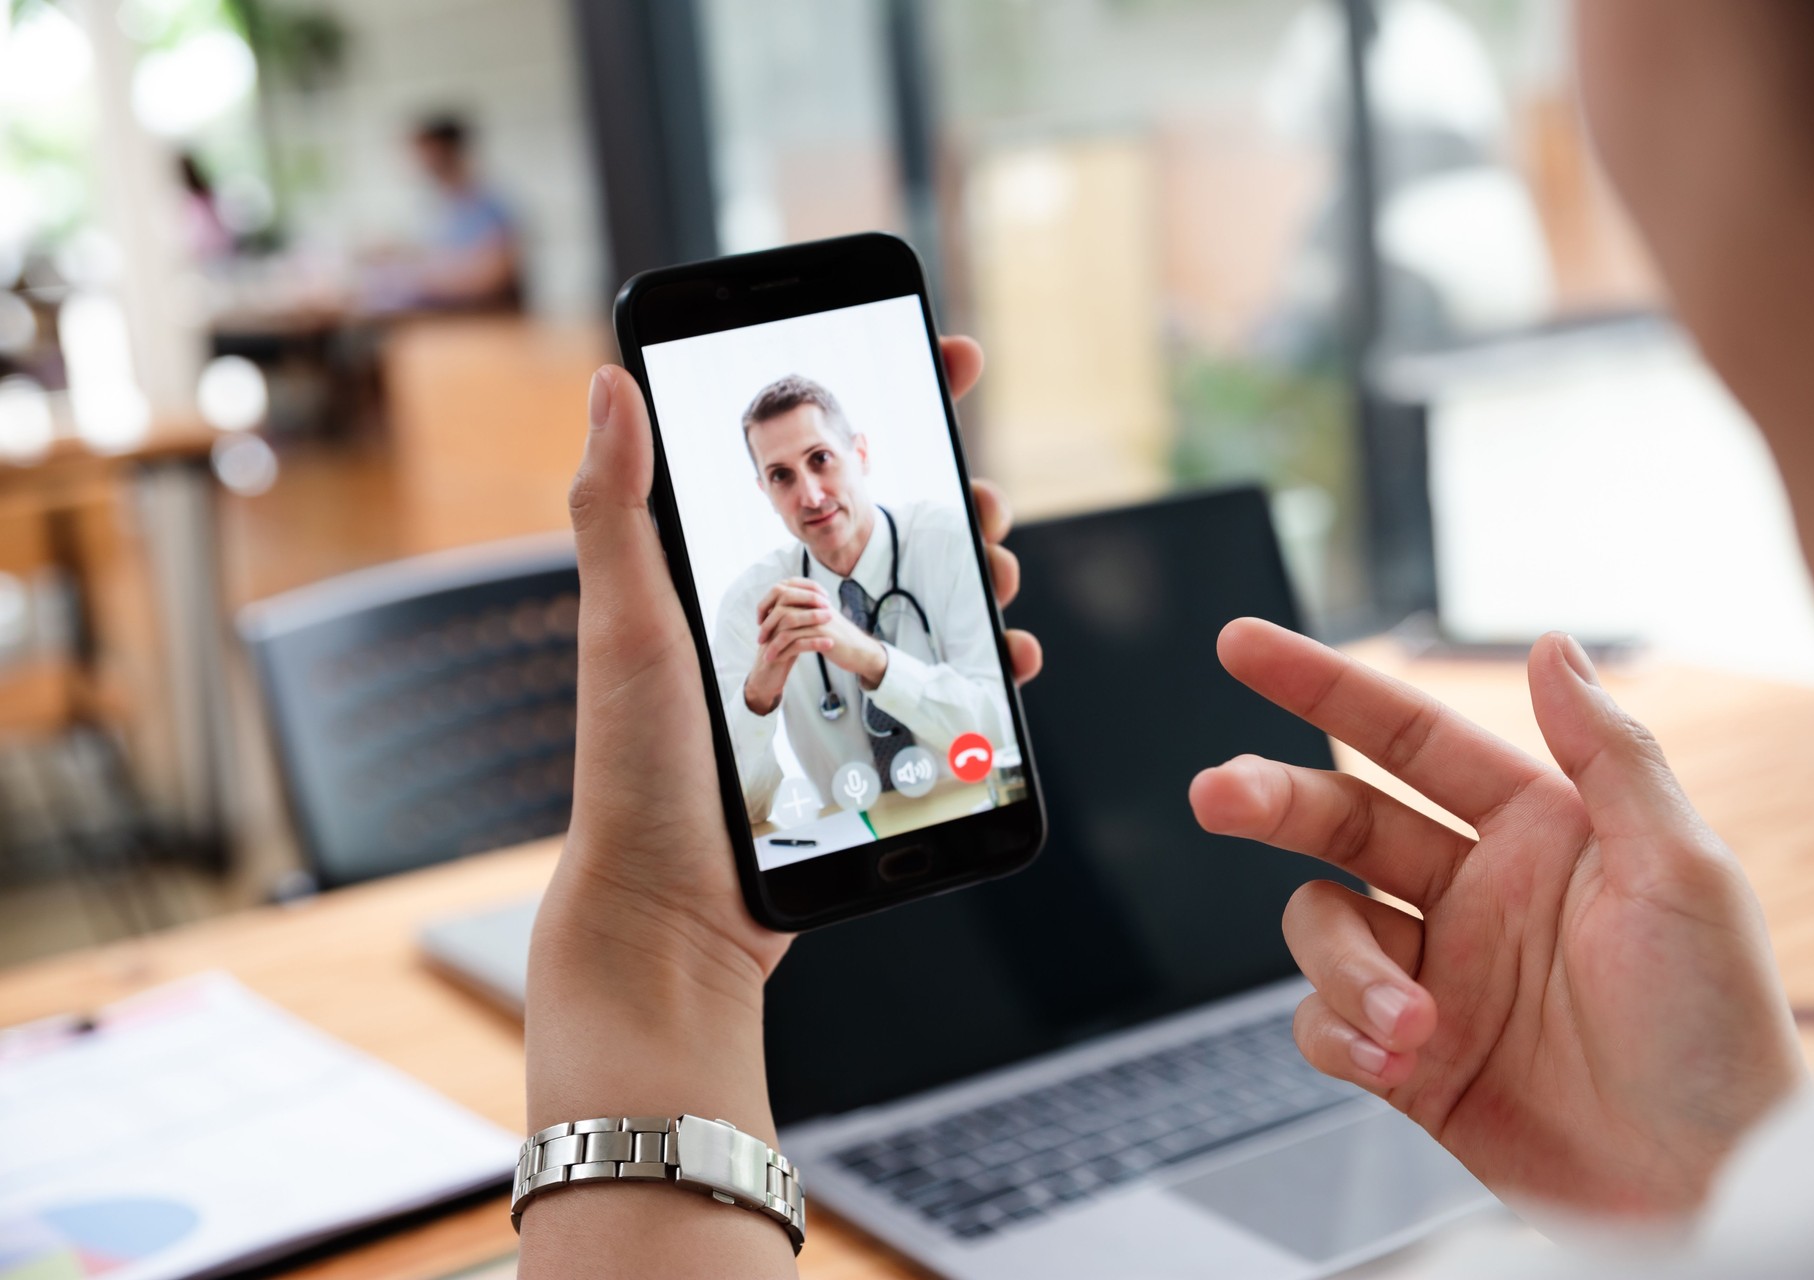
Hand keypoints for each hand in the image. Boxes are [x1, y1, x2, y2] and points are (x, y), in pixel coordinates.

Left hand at [521, 336, 1033, 1267]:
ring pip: (926, 604)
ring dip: (979, 573)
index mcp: (721, 576)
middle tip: (982, 498)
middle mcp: (777, 620)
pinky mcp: (862, 744)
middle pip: (887, 530)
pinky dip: (986, 664)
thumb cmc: (636, 769)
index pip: (809, 465)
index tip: (945, 354)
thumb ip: (617, 503)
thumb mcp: (624, 622)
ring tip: (1001, 573)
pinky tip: (1010, 659)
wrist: (675, 915)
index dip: (882, 402)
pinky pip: (942, 689)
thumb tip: (614, 376)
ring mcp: (825, 685)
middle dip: (952, 496)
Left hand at [743, 577, 890, 712]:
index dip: (767, 604)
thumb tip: (781, 610)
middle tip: (760, 638)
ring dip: (773, 641)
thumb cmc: (838, 637)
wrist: (860, 651)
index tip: (761, 620)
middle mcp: (815, 604)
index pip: (783, 591)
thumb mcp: (820, 620)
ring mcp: (819, 618)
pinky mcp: (822, 634)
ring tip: (766, 654)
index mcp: (813, 597)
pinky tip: (778, 659)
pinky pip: (795, 640)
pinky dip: (783, 650)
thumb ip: (804, 612)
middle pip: (781, 606)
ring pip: (786, 624)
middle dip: (767, 624)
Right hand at [1189, 621, 1804, 1219]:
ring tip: (1408, 1022)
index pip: (1410, 739)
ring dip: (1346, 968)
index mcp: (1538, 829)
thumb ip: (1610, 753)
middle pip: (1338, 818)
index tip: (1244, 649)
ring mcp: (1437, 975)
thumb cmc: (1717, 1034)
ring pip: (1325, 926)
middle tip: (1217, 795)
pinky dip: (1344, 1035)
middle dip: (1269, 800)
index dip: (1322, 686)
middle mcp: (1477, 891)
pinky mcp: (1409, 1059)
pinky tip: (1398, 1060)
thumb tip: (1550, 645)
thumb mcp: (1684, 873)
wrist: (1702, 1188)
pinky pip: (1326, 1024)